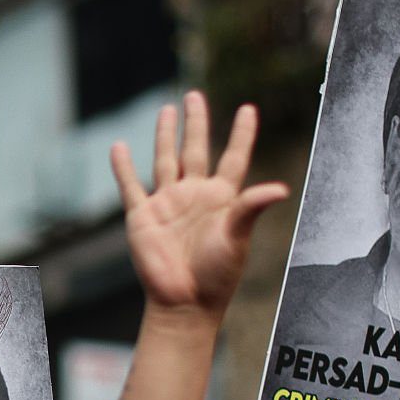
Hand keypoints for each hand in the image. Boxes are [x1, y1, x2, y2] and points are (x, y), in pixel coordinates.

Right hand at [111, 95, 288, 320]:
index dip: (241, 134)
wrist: (184, 303)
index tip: (249, 109)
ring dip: (165, 136)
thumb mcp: (238, 238)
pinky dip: (123, 167)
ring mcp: (167, 204)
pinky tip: (119, 147)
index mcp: (222, 198)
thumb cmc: (217, 274)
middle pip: (196, 150)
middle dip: (196, 123)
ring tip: (167, 110)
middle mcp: (195, 196)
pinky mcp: (142, 217)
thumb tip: (281, 189)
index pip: (233, 158)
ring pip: (164, 160)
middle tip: (195, 96)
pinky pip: (131, 186)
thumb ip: (252, 207)